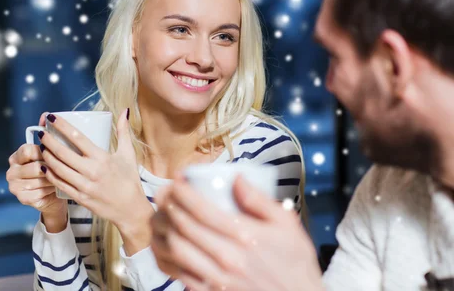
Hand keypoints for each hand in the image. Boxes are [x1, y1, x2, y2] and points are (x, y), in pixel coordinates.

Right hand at [6, 112, 66, 216]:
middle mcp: (11, 171)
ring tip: (62, 177)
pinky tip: (56, 187)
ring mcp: (15, 186)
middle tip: (63, 167)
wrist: (53, 195)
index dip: (44, 152)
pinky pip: (40, 192)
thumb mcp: (49, 152)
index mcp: (16, 157)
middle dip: (51, 167)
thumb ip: (46, 134)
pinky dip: (51, 189)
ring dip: (54, 178)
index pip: (28, 150)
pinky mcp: (22, 198)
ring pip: (40, 180)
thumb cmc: (52, 169)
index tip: (55, 153)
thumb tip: (46, 115)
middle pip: (35, 167)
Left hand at [39, 109, 152, 232]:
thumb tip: (124, 112)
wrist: (131, 209)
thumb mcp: (128, 154)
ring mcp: (84, 186)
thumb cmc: (129, 180)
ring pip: (58, 168)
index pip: (77, 137)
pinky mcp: (80, 198)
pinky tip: (45, 167)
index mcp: (102, 158)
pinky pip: (60, 184)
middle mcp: (91, 171)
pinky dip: (50, 174)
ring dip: (47, 156)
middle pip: (62, 152)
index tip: (52, 118)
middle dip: (48, 140)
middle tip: (41, 133)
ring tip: (41, 147)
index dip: (61, 126)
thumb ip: (124, 131)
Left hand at [150, 174, 322, 290]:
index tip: (176, 179)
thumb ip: (260, 200)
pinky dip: (170, 255)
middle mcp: (228, 257)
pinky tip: (170, 242)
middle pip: (184, 226)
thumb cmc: (294, 262)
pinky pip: (181, 272)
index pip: (202, 209)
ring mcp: (218, 278)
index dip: (182, 191)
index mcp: (245, 236)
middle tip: (163, 192)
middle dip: (168, 204)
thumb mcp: (287, 225)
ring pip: (177, 249)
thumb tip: (237, 178)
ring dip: (165, 228)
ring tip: (163, 214)